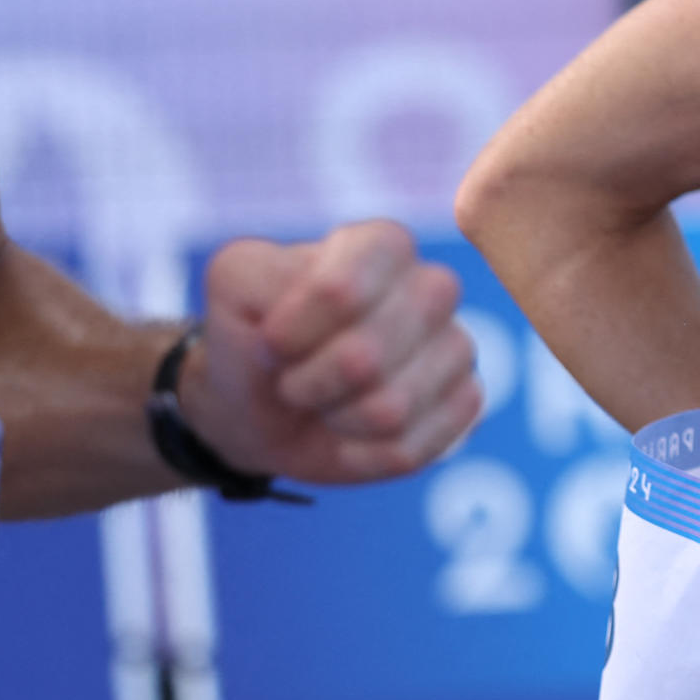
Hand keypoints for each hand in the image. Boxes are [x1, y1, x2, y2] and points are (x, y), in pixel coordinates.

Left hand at [179, 220, 481, 486]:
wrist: (264, 405)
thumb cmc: (254, 336)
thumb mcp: (232, 286)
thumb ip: (259, 275)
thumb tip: (323, 308)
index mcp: (382, 245)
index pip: (340, 291)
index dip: (291, 333)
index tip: (270, 341)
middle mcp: (432, 287)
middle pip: (365, 358)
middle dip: (310, 384)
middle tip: (296, 379)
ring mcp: (456, 346)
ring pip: (391, 409)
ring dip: (336, 420)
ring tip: (326, 404)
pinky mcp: (466, 403)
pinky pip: (410, 448)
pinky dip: (362, 454)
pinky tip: (355, 432)